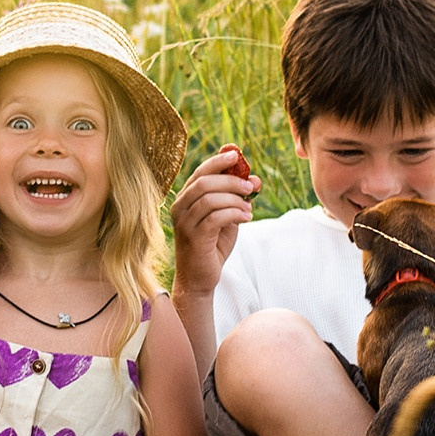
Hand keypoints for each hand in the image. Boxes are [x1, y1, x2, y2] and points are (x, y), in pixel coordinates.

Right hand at [170, 145, 259, 297]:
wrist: (199, 279)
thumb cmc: (212, 246)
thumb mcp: (226, 218)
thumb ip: (237, 199)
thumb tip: (254, 179)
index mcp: (185, 199)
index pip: (199, 173)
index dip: (218, 161)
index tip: (236, 155)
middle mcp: (180, 208)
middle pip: (204, 182)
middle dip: (231, 180)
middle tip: (250, 187)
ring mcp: (185, 223)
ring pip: (210, 198)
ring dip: (235, 199)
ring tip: (249, 208)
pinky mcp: (194, 238)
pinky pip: (216, 217)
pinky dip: (235, 213)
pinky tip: (245, 218)